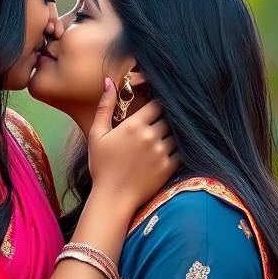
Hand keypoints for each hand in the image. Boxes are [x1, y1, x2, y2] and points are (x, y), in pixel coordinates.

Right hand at [87, 77, 178, 212]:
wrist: (112, 197)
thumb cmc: (101, 166)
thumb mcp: (96, 134)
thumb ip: (105, 106)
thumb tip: (108, 81)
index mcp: (134, 125)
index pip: (158, 104)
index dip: (158, 105)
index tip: (155, 110)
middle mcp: (150, 136)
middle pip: (169, 118)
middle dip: (165, 119)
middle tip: (160, 124)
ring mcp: (161, 152)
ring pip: (176, 134)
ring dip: (171, 135)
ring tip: (163, 139)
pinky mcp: (169, 167)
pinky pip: (181, 152)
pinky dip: (177, 150)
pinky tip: (167, 153)